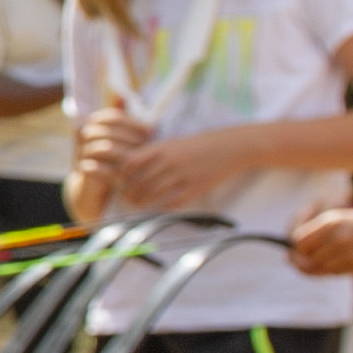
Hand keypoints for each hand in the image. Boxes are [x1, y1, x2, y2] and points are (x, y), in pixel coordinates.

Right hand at [76, 107, 150, 184]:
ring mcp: (83, 151)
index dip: (133, 122)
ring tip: (140, 155)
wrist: (97, 183)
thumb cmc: (114, 155)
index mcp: (94, 122)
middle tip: (146, 143)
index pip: (113, 116)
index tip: (149, 130)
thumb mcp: (119, 135)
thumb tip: (121, 95)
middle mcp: (85, 134)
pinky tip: (131, 168)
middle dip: (130, 136)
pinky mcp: (84, 167)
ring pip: (105, 147)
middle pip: (108, 130)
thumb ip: (121, 117)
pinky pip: (101, 166)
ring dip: (126, 151)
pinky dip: (118, 166)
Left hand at [111, 127, 240, 211]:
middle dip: (130, 192)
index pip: (132, 162)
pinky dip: (162, 207)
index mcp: (163, 147)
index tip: (121, 179)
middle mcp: (171, 160)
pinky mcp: (196, 187)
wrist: (231, 147)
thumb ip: (155, 153)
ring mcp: (184, 175)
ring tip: (137, 204)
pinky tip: (156, 209)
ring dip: (143, 201)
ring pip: (154, 193)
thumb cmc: (200, 145)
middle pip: (140, 180)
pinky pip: (173, 201)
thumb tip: (131, 165)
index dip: (122, 173)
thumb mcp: (175, 143)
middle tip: (126, 197)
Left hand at [288, 201, 352, 277]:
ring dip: (319, 267)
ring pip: (318, 268)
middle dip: (302, 260)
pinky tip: (341, 262)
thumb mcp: (345, 218)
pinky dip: (332, 270)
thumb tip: (294, 249)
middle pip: (304, 257)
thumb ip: (321, 231)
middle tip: (306, 260)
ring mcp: (348, 254)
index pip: (298, 240)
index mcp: (331, 220)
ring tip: (330, 258)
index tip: (294, 250)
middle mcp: (337, 237)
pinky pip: (334, 273)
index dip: (293, 247)